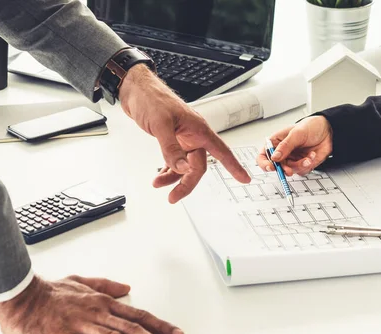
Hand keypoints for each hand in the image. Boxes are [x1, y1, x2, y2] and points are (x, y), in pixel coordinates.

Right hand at [0, 275, 183, 333]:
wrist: (20, 294)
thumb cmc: (50, 291)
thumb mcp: (82, 281)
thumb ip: (106, 285)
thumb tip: (127, 288)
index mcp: (103, 303)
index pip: (138, 316)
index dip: (160, 326)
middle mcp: (97, 313)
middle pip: (132, 329)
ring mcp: (81, 325)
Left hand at [119, 64, 250, 202]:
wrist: (136, 90)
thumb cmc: (151, 99)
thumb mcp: (161, 124)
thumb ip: (172, 148)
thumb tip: (183, 168)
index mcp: (198, 130)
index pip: (222, 152)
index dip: (234, 167)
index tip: (244, 179)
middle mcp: (194, 136)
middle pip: (198, 166)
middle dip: (186, 183)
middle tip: (174, 197)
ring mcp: (183, 138)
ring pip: (185, 166)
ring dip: (173, 178)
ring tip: (159, 184)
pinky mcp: (172, 140)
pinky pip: (175, 160)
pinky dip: (168, 170)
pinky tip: (161, 177)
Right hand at [257, 116, 332, 175]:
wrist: (328, 131)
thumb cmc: (311, 127)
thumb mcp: (297, 133)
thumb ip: (285, 146)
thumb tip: (274, 157)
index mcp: (276, 142)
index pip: (263, 155)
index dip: (264, 163)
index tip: (271, 167)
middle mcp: (283, 152)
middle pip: (276, 167)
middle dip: (284, 169)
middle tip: (289, 170)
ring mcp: (292, 159)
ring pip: (290, 170)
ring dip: (300, 165)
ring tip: (308, 157)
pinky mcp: (301, 164)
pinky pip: (301, 171)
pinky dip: (307, 165)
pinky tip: (312, 155)